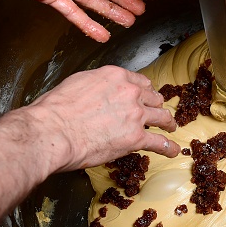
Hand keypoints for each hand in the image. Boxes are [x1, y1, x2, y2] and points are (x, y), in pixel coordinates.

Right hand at [26, 65, 180, 170]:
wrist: (52, 131)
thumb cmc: (55, 110)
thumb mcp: (76, 83)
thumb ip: (94, 85)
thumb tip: (96, 92)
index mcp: (115, 76)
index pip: (138, 81)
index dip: (144, 91)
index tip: (145, 96)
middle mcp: (129, 92)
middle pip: (152, 97)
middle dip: (155, 105)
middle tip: (156, 112)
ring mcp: (135, 115)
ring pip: (161, 116)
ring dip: (167, 123)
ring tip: (170, 127)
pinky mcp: (135, 138)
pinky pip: (159, 142)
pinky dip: (168, 147)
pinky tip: (173, 150)